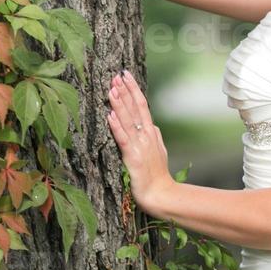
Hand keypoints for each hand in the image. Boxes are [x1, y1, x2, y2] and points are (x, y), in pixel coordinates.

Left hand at [106, 69, 172, 211]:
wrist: (161, 194)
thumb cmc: (158, 175)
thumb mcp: (159, 151)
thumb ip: (154, 136)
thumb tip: (151, 124)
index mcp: (151, 132)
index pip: (142, 105)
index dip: (133, 89)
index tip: (126, 75)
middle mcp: (146, 135)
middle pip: (136, 108)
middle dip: (126, 90)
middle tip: (116, 75)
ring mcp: (140, 145)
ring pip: (128, 120)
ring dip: (119, 104)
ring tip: (111, 89)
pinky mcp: (133, 157)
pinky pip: (123, 139)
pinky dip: (116, 126)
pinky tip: (110, 115)